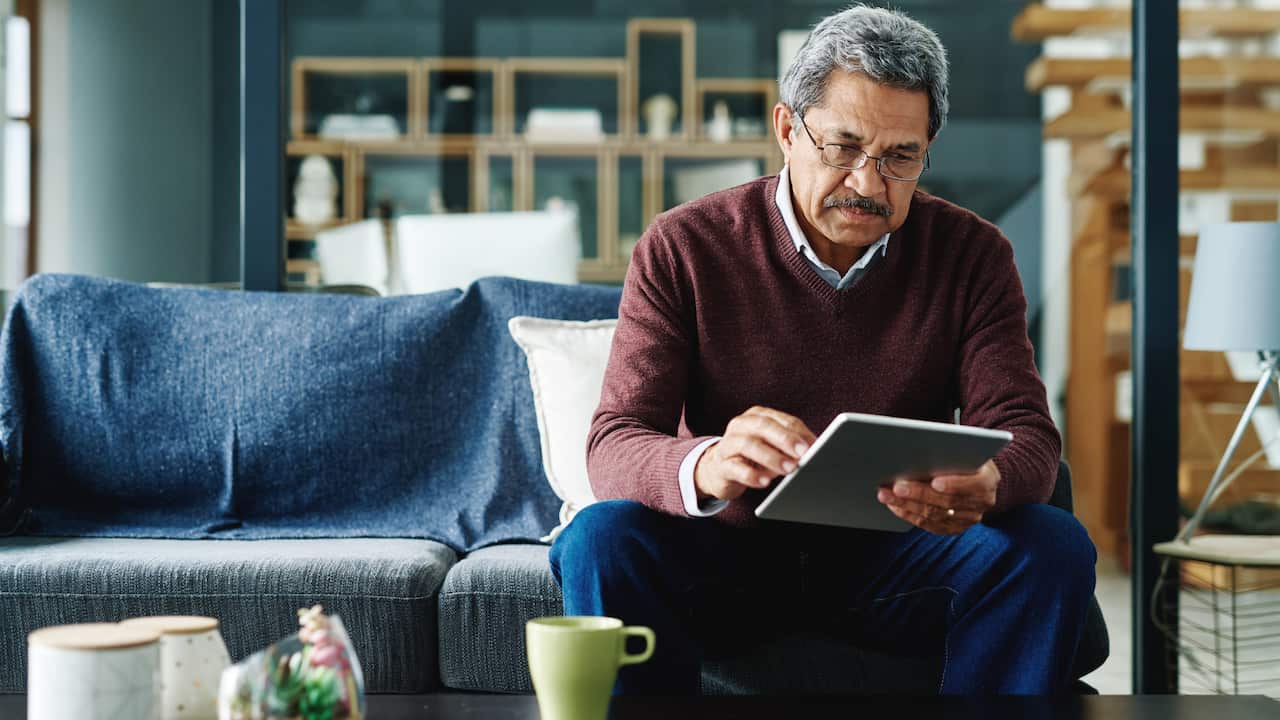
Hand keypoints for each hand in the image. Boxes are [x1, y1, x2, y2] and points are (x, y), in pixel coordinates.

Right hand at [694, 406, 816, 502]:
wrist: (718, 470)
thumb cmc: (752, 457)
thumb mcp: (771, 447)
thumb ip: (789, 446)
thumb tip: (813, 452)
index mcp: (757, 416)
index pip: (782, 420)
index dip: (799, 432)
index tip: (814, 445)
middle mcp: (741, 425)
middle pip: (763, 426)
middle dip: (785, 439)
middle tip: (803, 453)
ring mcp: (728, 444)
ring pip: (748, 444)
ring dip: (771, 457)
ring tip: (789, 469)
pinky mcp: (721, 465)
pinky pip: (735, 468)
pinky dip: (751, 475)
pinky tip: (764, 482)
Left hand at [876, 460, 999, 534]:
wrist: (979, 478)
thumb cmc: (966, 456)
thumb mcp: (965, 448)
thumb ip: (950, 450)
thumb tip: (918, 446)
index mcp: (988, 480)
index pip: (973, 485)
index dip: (954, 485)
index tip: (935, 481)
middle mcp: (982, 503)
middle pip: (947, 502)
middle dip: (918, 494)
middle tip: (895, 486)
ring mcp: (968, 519)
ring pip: (935, 515)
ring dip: (907, 505)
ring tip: (886, 494)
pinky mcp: (954, 528)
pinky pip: (929, 525)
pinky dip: (909, 515)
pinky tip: (894, 505)